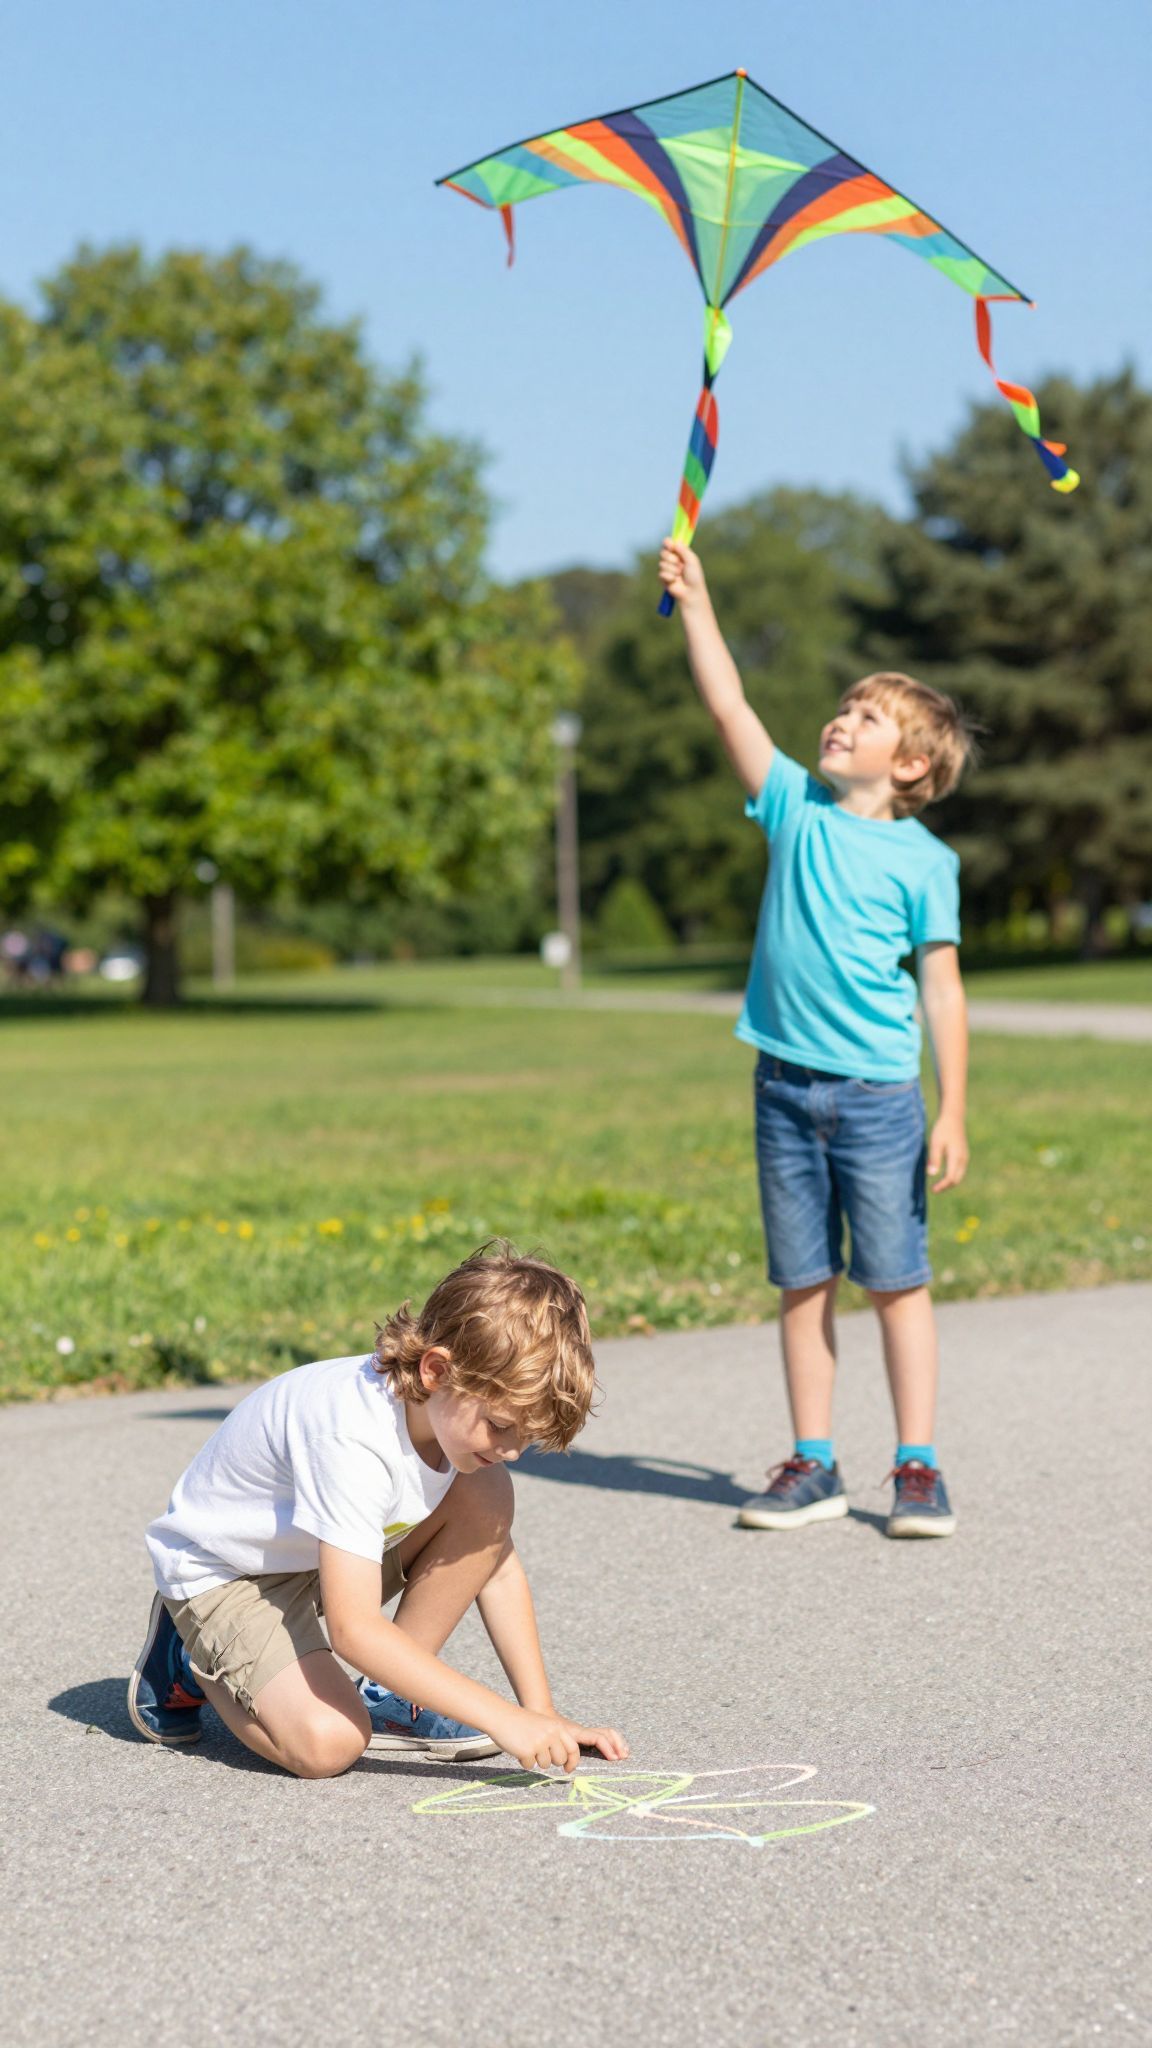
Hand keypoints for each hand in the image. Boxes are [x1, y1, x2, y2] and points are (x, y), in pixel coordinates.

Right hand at [492, 1705, 629, 1773]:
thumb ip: (555, 1738)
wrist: (501, 1716)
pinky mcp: (528, 1751)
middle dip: (550, 1761)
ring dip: (535, 1760)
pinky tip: (518, 1749)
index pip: (573, 1748)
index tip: (568, 1769)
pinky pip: (530, 1766)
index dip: (572, 1761)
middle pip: (560, 1760)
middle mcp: (551, 1734)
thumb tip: (564, 1760)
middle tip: (539, 1753)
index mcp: (557, 1727)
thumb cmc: (521, 1722)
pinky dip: (524, 1761)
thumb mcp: (544, 1724)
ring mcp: (540, 1743)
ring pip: (545, 1765)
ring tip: (526, 1746)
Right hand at [657, 537, 704, 605]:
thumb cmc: (694, 576)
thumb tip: (675, 542)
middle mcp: (672, 560)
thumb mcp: (692, 560)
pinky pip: (661, 573)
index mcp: (680, 554)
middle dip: (670, 558)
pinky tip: (674, 581)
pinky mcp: (663, 578)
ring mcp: (667, 569)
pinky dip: (669, 577)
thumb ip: (683, 550)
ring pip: (661, 563)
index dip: (667, 543)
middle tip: (678, 563)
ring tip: (679, 575)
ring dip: (672, 569)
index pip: (669, 544)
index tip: (669, 545)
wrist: (691, 592)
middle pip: (663, 552)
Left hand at [928, 1114, 968, 1192]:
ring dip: (949, 1182)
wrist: (953, 1117)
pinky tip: (943, 1175)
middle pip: (956, 1180)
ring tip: (938, 1184)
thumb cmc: (942, 1129)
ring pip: (959, 1175)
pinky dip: (952, 1175)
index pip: (950, 1178)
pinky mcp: (964, 1154)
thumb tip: (931, 1174)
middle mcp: (963, 1159)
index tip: (932, 1190)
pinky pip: (959, 1170)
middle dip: (946, 1186)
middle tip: (934, 1189)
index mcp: (956, 1157)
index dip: (942, 1186)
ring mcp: (965, 1157)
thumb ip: (934, 1159)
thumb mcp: (935, 1143)